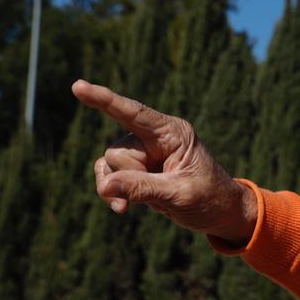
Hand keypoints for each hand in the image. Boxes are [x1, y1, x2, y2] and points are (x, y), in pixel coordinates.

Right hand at [71, 80, 257, 244]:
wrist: (221, 213)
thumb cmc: (209, 199)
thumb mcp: (180, 195)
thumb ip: (143, 189)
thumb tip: (105, 186)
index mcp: (173, 133)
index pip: (133, 113)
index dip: (104, 100)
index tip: (78, 87)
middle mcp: (154, 137)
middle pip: (117, 151)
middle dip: (132, 177)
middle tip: (164, 191)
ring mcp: (142, 152)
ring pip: (109, 165)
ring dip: (122, 188)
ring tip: (150, 201)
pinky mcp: (135, 168)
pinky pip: (107, 175)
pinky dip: (112, 192)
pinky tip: (122, 208)